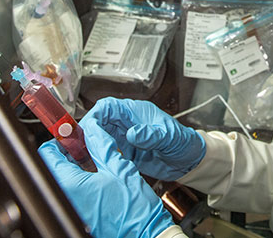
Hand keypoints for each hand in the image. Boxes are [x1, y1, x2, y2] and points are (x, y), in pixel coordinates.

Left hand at [39, 119, 174, 237]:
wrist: (145, 232)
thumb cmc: (135, 208)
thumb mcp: (120, 167)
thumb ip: (102, 145)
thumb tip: (93, 130)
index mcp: (72, 183)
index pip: (48, 153)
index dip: (61, 139)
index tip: (74, 135)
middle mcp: (66, 197)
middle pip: (55, 165)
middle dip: (70, 152)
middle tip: (89, 145)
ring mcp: (72, 207)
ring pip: (64, 178)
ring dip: (77, 165)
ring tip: (97, 160)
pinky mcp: (80, 214)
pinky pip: (72, 191)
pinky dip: (82, 180)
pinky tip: (99, 176)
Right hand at [83, 97, 205, 179]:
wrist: (190, 162)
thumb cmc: (184, 143)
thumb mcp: (170, 137)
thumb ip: (151, 135)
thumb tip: (132, 133)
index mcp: (137, 112)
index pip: (109, 107)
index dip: (95, 115)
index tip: (87, 128)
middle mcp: (128, 123)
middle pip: (99, 121)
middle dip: (88, 132)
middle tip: (82, 147)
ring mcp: (125, 137)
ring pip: (100, 136)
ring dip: (92, 145)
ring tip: (86, 157)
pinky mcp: (125, 152)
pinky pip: (106, 151)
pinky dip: (99, 156)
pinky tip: (96, 165)